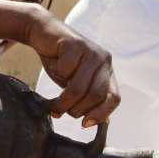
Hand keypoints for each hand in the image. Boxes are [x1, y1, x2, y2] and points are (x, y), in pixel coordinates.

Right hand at [25, 11, 119, 126]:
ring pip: (78, 87)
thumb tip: (94, 123)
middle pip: (95, 95)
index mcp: (107, 72)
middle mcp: (104, 60)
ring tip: (54, 104)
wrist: (44, 33)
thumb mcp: (75, 82)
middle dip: (76, 109)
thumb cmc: (61, 62)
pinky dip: (55, 73)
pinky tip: (54, 66)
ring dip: (63, 101)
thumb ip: (86, 97)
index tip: (85, 124)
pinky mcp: (76, 44)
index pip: (114, 98)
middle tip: (63, 112)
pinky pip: (64, 71)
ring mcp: (91, 51)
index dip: (101, 114)